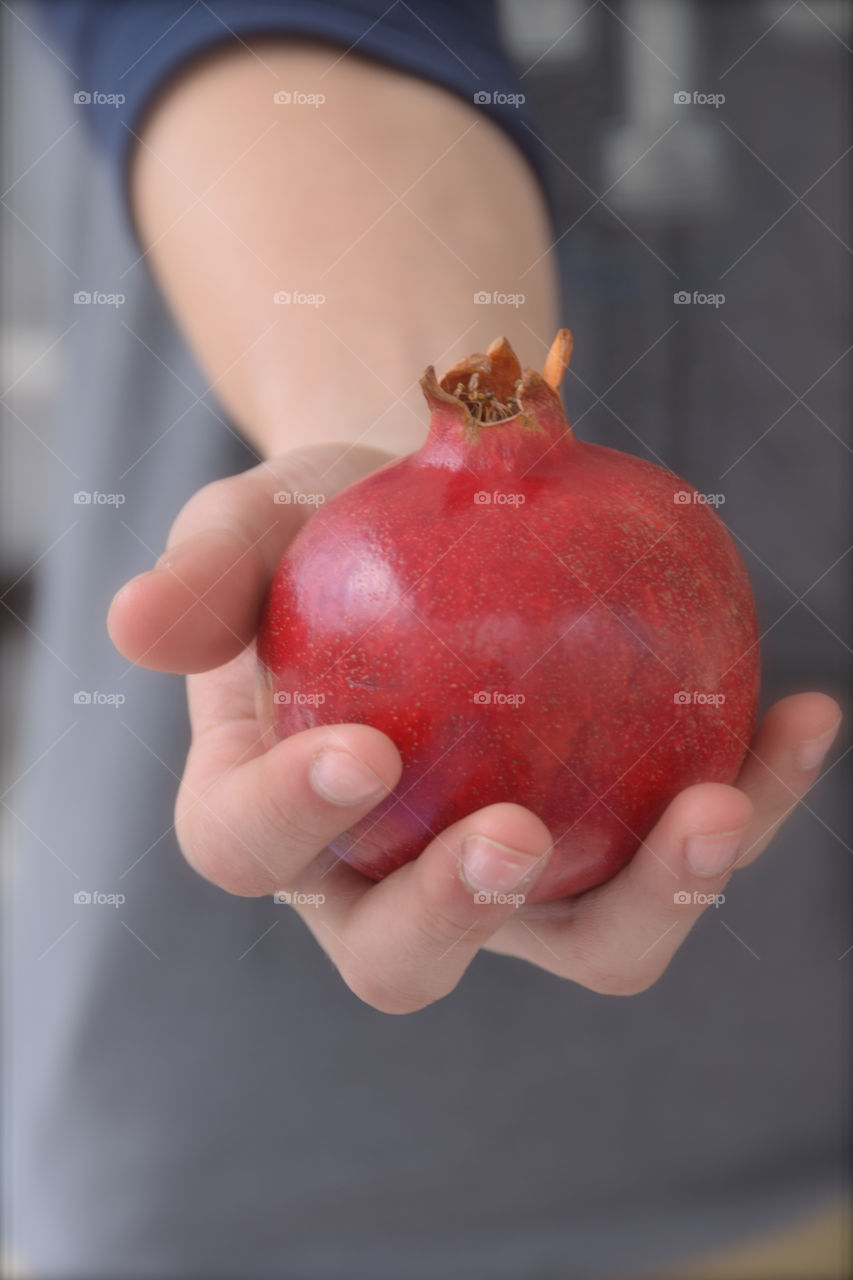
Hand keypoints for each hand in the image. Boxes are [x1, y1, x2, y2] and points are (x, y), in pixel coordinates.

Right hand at [109, 449, 840, 1011]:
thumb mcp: (254, 519)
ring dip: (655, 899)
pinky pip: (679, 849)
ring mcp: (505, 883)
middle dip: (456, 919)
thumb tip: (133, 627)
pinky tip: (804, 713)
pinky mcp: (605, 851)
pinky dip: (749, 797)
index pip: (251, 848)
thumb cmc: (331, 525)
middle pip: (404, 958)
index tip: (366, 751)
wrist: (433, 518)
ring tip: (714, 807)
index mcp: (269, 814)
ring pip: (580, 945)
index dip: (294, 824)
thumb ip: (202, 572)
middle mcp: (381, 878)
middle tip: (517, 837)